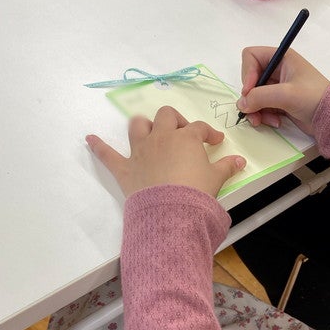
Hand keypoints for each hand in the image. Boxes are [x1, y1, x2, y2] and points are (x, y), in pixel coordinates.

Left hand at [86, 105, 245, 198]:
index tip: (215, 141)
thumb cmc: (196, 192)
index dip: (208, 133)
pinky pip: (107, 154)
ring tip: (148, 130)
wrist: (172, 212)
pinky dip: (98, 146)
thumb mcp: (216, 179)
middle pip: (166, 117)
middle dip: (175, 121)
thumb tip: (240, 161)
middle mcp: (162, 138)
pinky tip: (89, 139)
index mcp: (185, 138)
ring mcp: (141, 151)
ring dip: (143, 125)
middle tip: (183, 133)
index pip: (199, 128)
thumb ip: (227, 167)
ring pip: (138, 126)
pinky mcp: (125, 168)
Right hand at [236, 47, 329, 135]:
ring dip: (256, 110)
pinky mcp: (279, 102)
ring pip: (254, 96)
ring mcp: (278, 87)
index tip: (249, 91)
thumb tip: (241, 104)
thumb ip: (260, 97)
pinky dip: (264, 115)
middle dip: (250, 97)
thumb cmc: (313, 98)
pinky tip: (275, 122)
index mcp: (281, 58)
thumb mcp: (286, 95)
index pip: (251, 57)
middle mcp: (278, 70)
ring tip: (262, 121)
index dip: (247, 73)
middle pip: (250, 80)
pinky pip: (262, 107)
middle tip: (252, 111)